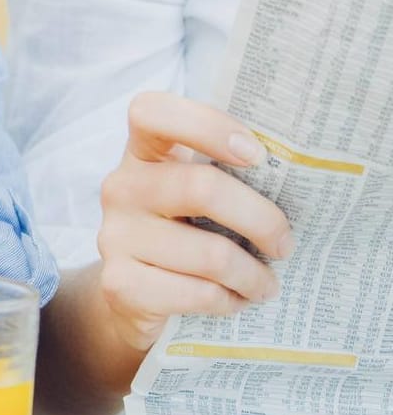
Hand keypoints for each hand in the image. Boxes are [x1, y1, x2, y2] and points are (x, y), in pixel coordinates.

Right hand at [96, 91, 293, 351]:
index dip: (206, 125)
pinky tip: (233, 300)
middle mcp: (121, 187)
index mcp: (142, 154)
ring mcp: (114, 235)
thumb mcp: (199, 196)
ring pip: (210, 253)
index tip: (256, 155)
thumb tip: (300, 178)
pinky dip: (228, 301)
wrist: (134, 296)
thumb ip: (228, 176)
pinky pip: (197, 293)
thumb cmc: (186, 234)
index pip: (152, 112)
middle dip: (261, 221)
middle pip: (202, 188)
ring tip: (265, 285)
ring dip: (253, 276)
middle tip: (284, 245)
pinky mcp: (120, 284)